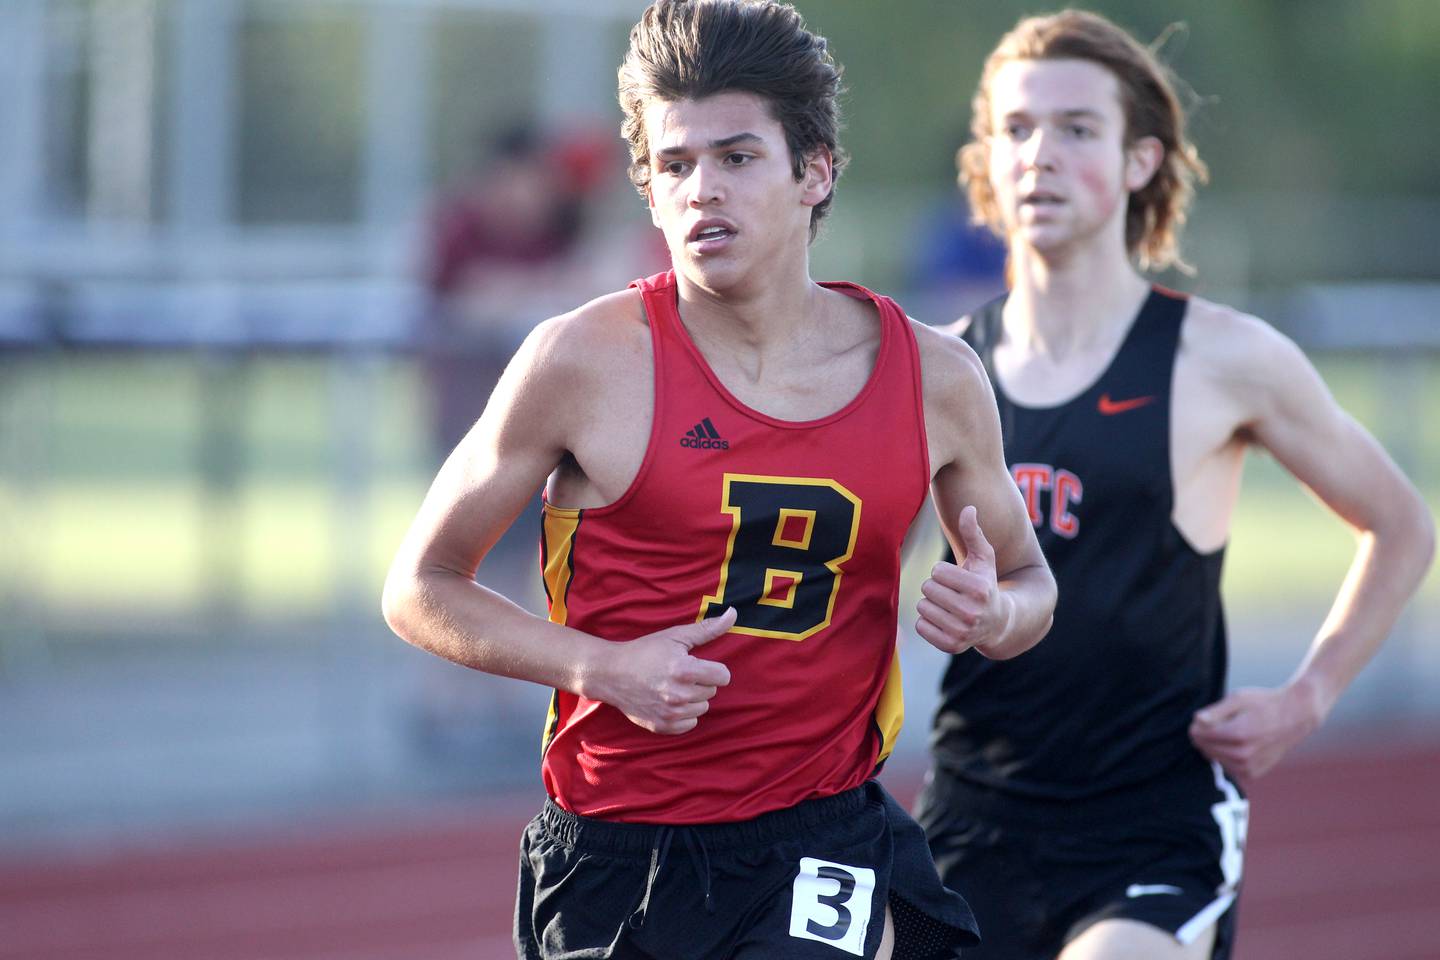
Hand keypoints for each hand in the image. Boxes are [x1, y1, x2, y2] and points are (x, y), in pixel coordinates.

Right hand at [597, 607, 735, 734]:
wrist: (611, 674)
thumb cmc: (645, 651)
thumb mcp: (675, 636)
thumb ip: (707, 629)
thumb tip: (733, 614)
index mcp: (684, 670)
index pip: (723, 676)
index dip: (713, 668)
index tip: (698, 665)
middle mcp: (679, 695)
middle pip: (712, 691)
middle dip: (700, 682)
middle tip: (679, 674)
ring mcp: (670, 713)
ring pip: (702, 708)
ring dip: (693, 698)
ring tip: (673, 687)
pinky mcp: (662, 726)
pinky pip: (690, 724)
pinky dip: (684, 715)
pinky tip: (669, 702)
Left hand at [916, 506, 1012, 655]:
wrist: (997, 622)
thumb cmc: (985, 584)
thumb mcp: (984, 558)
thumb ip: (973, 533)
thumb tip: (968, 508)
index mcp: (980, 589)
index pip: (937, 571)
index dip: (944, 572)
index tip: (957, 579)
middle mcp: (972, 613)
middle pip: (928, 588)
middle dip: (936, 587)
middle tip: (952, 594)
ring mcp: (962, 632)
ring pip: (922, 607)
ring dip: (931, 604)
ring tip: (949, 606)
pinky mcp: (951, 646)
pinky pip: (920, 626)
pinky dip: (927, 622)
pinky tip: (944, 620)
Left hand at [1189, 683, 1323, 782]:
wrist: (1295, 717)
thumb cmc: (1264, 704)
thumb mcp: (1238, 698)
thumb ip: (1215, 711)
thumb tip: (1196, 720)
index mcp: (1237, 734)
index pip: (1199, 735)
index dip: (1197, 725)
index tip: (1202, 718)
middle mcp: (1243, 755)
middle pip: (1204, 747)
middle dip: (1203, 735)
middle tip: (1215, 723)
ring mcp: (1248, 767)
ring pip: (1214, 758)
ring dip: (1214, 746)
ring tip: (1230, 731)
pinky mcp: (1252, 774)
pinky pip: (1227, 766)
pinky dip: (1226, 756)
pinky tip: (1237, 744)